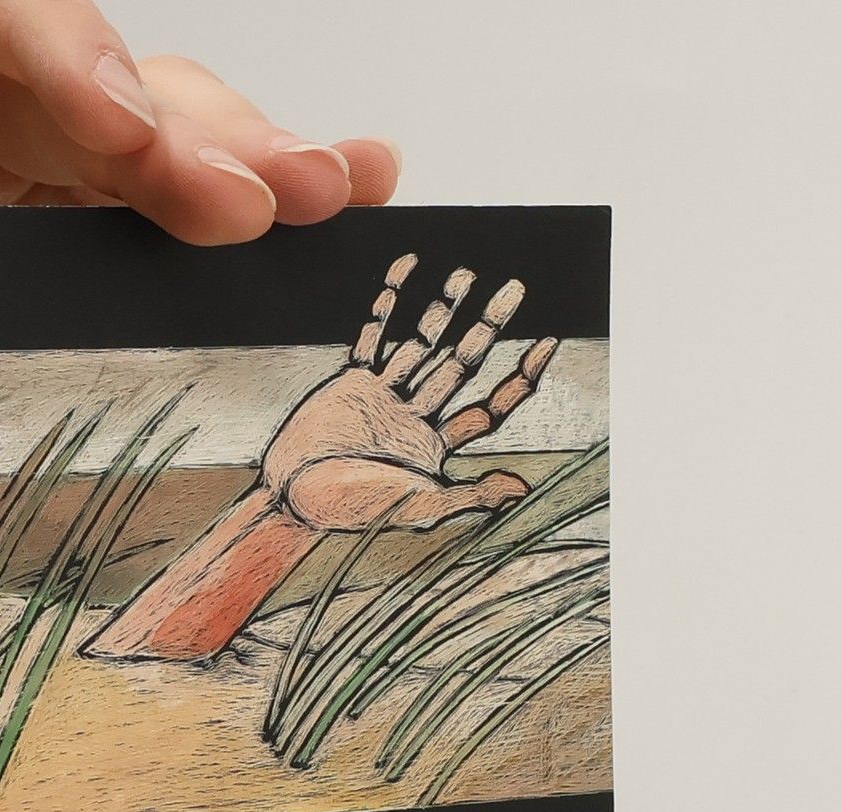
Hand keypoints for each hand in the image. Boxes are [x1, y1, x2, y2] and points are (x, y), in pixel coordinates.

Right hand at [88, 254, 559, 662]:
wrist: (292, 502)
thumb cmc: (353, 512)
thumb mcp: (419, 506)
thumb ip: (470, 496)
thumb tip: (522, 488)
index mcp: (436, 447)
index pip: (490, 407)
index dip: (521, 377)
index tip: (547, 341)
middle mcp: (415, 417)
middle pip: (463, 366)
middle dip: (490, 328)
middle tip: (516, 289)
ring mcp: (383, 397)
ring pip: (422, 345)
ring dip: (444, 310)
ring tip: (467, 274)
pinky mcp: (349, 383)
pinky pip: (373, 337)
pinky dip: (387, 305)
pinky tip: (405, 270)